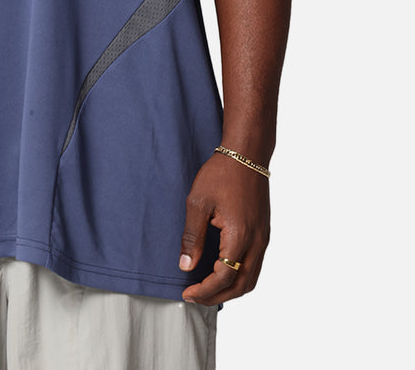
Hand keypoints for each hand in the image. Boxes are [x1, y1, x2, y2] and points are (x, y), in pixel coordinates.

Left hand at [179, 151, 269, 304]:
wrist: (246, 154)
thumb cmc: (221, 174)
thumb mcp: (198, 203)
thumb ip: (192, 237)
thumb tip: (186, 266)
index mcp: (240, 236)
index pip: (224, 277)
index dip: (205, 290)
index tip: (187, 293)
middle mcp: (257, 242)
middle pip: (242, 285)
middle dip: (217, 295)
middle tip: (195, 296)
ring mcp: (263, 238)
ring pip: (252, 278)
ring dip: (231, 288)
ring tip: (207, 288)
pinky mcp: (264, 233)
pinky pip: (255, 265)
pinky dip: (240, 276)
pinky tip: (222, 271)